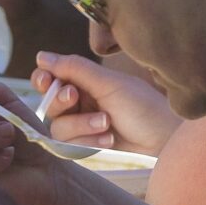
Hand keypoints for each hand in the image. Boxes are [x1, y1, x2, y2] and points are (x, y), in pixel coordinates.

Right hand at [33, 51, 180, 154]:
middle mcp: (82, 104)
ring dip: (81, 125)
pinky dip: (88, 142)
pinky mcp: (87, 148)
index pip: (52, 79)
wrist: (165, 140)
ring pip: (58, 128)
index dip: (43, 80)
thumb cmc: (143, 107)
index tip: (45, 81)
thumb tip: (41, 56)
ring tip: (106, 124)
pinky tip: (109, 140)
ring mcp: (84, 127)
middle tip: (76, 97)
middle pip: (50, 104)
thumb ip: (74, 69)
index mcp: (86, 82)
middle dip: (61, 102)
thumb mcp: (109, 83)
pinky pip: (70, 147)